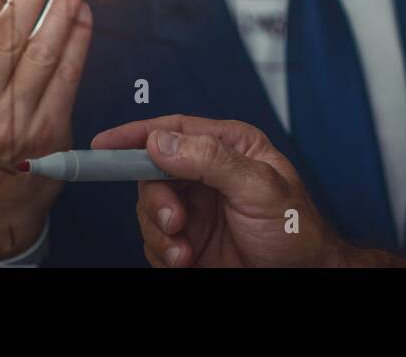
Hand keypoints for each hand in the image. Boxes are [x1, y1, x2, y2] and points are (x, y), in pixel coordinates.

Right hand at [92, 115, 405, 267]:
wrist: (302, 275)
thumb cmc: (295, 229)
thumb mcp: (258, 187)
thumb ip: (210, 159)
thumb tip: (162, 141)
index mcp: (230, 147)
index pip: (176, 130)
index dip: (137, 134)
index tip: (104, 144)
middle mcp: (208, 172)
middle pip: (153, 172)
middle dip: (156, 200)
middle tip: (174, 221)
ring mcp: (196, 207)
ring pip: (149, 208)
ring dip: (160, 232)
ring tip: (185, 249)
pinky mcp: (187, 239)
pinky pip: (153, 240)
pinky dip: (162, 252)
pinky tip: (186, 259)